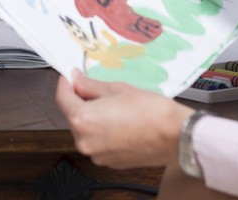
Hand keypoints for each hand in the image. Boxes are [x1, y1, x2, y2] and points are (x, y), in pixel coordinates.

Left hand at [55, 70, 192, 169]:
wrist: (175, 136)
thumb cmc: (151, 112)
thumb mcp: (117, 89)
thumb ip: (91, 86)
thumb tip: (77, 81)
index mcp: (83, 120)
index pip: (62, 98)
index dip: (65, 83)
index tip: (70, 76)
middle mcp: (85, 141)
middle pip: (73, 116)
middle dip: (81, 101)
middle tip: (97, 88)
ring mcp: (97, 155)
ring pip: (86, 130)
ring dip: (93, 117)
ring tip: (115, 106)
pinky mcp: (109, 162)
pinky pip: (98, 142)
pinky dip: (103, 131)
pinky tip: (120, 121)